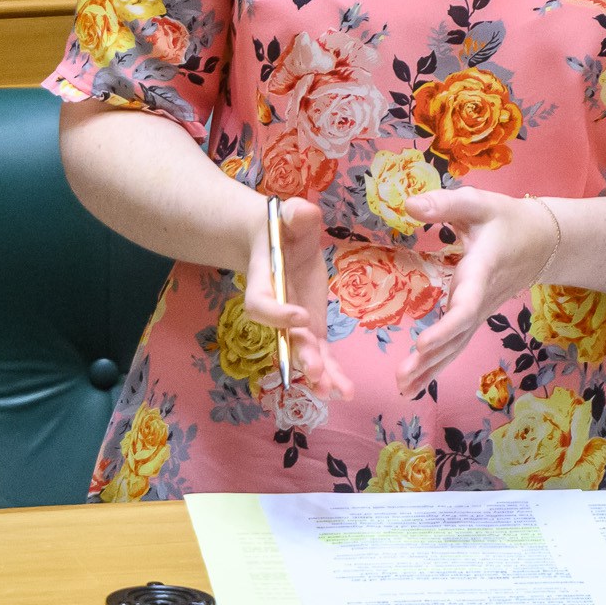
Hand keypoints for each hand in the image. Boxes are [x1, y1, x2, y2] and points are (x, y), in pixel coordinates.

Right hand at [237, 195, 347, 399]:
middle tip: (315, 368)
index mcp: (263, 282)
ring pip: (303, 352)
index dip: (277, 314)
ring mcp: (295, 322)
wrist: (279, 241)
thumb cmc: (282, 225)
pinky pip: (321, 353)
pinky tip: (344, 391)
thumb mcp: (289, 214)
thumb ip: (295, 214)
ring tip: (331, 391)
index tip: (301, 315)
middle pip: (283, 337)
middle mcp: (278, 308)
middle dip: (300, 354)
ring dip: (317, 372)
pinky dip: (331, 372)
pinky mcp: (312, 328)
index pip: (261, 304)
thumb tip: (302, 213)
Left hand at [397, 187, 566, 397]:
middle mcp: (481, 299)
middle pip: (457, 337)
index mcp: (481, 271)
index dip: (445, 328)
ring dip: (431, 369)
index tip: (421, 344)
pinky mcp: (476, 317)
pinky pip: (457, 345)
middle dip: (431, 360)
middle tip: (401, 379)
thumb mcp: (478, 203)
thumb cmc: (506, 219)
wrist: (544, 241)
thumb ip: (444, 204)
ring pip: (457, 346)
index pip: (465, 307)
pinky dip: (437, 365)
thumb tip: (407, 205)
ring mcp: (480, 312)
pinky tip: (416, 383)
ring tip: (403, 389)